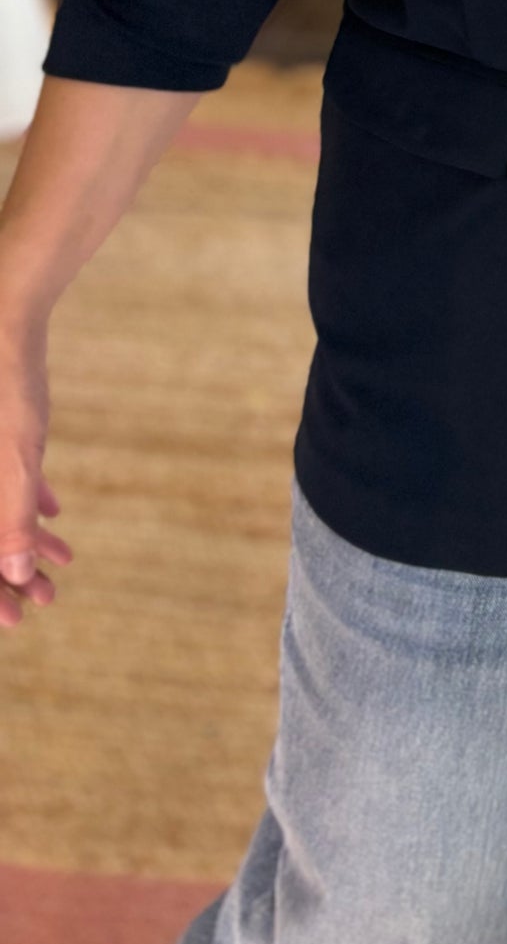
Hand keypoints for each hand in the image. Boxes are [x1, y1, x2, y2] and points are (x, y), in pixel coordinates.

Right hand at [0, 315, 69, 626]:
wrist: (7, 319)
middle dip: (10, 575)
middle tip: (47, 601)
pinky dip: (26, 500)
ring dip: (24, 542)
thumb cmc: (8, 389)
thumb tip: (17, 577)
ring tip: (63, 566)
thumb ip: (12, 519)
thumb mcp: (16, 460)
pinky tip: (56, 517)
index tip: (14, 623)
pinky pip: (1, 480)